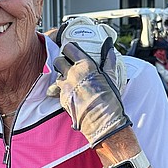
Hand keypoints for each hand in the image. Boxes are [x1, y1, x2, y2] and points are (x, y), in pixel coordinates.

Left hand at [49, 30, 130, 146]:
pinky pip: (56, 90)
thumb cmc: (109, 99)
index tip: (72, 51)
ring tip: (70, 80)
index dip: (69, 49)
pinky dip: (61, 90)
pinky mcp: (61, 98)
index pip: (68, 48)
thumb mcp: (111, 76)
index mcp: (85, 65)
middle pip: (58, 60)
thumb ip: (108, 60)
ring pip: (56, 75)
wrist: (102, 121)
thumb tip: (108, 46)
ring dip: (61, 76)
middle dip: (62, 61)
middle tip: (69, 65)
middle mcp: (72, 74)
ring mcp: (65, 86)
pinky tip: (69, 92)